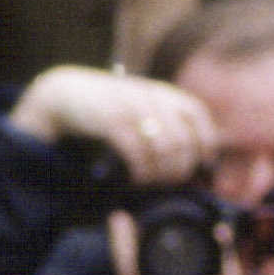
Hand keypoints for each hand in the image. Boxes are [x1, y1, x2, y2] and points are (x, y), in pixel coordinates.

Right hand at [8, 63, 220, 185]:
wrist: (68, 92)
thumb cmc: (111, 107)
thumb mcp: (143, 105)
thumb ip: (169, 121)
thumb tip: (200, 155)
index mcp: (163, 93)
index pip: (198, 115)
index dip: (206, 142)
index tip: (202, 164)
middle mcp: (151, 98)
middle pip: (184, 140)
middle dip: (182, 167)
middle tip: (173, 182)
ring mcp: (132, 108)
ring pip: (166, 148)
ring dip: (163, 174)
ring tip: (154, 182)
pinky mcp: (112, 121)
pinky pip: (138, 152)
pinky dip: (142, 172)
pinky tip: (137, 179)